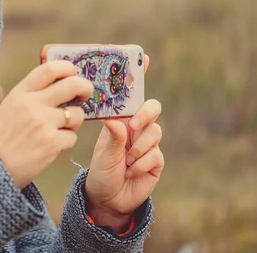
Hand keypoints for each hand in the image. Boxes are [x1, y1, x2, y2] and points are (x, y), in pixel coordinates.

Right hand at [0, 61, 93, 188]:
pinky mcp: (52, 143)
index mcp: (21, 92)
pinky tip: (52, 145)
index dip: (67, 68)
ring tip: (60, 128)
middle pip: (72, 85)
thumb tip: (60, 81)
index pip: (50, 69)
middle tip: (85, 93)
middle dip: (85, 87)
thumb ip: (31, 92)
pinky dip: (66, 141)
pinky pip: (72, 137)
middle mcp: (33, 104)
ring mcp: (43, 123)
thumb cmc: (5, 135)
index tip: (73, 73)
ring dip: (74, 120)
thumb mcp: (11, 105)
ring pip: (77, 113)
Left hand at [84, 55, 164, 230]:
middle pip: (152, 108)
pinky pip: (155, 155)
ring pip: (155, 132)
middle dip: (146, 113)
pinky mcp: (156, 161)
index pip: (131, 96)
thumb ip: (112, 138)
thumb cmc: (100, 171)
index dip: (139, 76)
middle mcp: (136, 128)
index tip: (143, 57)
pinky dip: (141, 164)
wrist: (108, 200)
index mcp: (120, 120)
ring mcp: (148, 144)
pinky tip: (130, 172)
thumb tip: (117, 121)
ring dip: (139, 147)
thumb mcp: (101, 154)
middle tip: (133, 124)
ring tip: (125, 161)